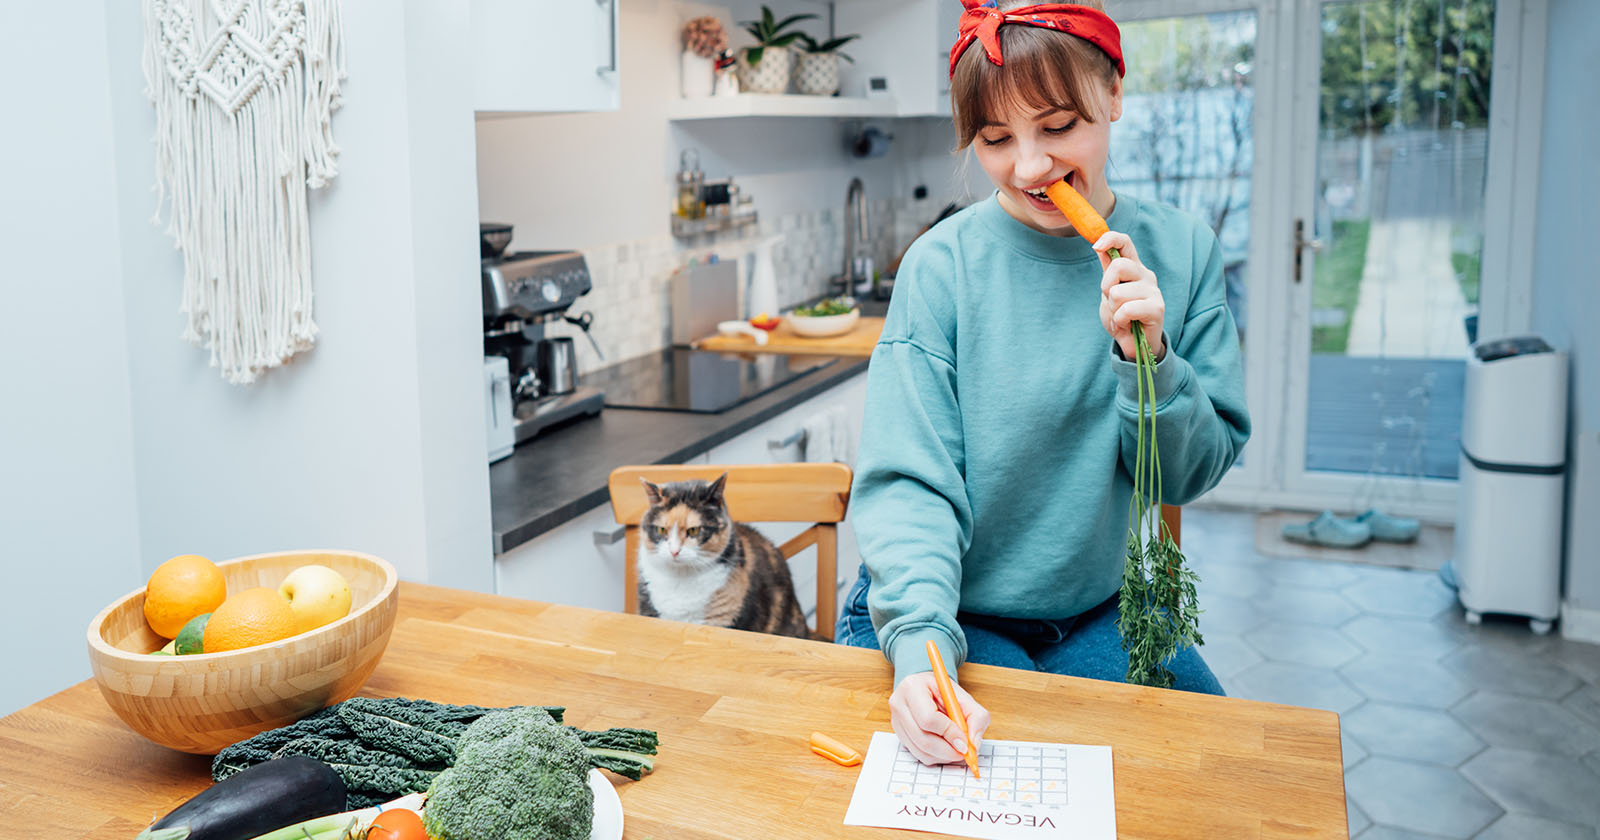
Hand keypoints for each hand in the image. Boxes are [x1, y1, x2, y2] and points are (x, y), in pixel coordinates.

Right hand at [889, 671, 991, 765]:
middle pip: (923, 738)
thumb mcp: (965, 698)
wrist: (927, 690)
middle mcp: (899, 704)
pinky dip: (935, 756)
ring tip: (956, 748)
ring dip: (943, 756)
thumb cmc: (944, 693)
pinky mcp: (898, 735)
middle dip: (948, 750)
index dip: (949, 733)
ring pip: (921, 750)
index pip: (929, 718)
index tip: (964, 742)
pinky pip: (918, 754)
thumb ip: (976, 717)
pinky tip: (944, 747)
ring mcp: (896, 721)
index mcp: (913, 687)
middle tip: (964, 752)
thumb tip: (973, 744)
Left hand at [1094, 231, 1165, 361]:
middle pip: (1118, 266)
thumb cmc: (1121, 317)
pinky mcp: (1157, 308)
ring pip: (1118, 293)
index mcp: (1133, 268)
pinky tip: (1126, 325)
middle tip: (1112, 303)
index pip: (1125, 242)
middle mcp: (1145, 275)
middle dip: (1106, 287)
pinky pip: (1127, 310)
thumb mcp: (1109, 292)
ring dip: (1113, 310)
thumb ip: (1107, 270)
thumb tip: (1099, 246)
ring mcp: (1153, 290)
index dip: (1110, 238)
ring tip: (1120, 317)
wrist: (1134, 345)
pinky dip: (1120, 321)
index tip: (1096, 246)